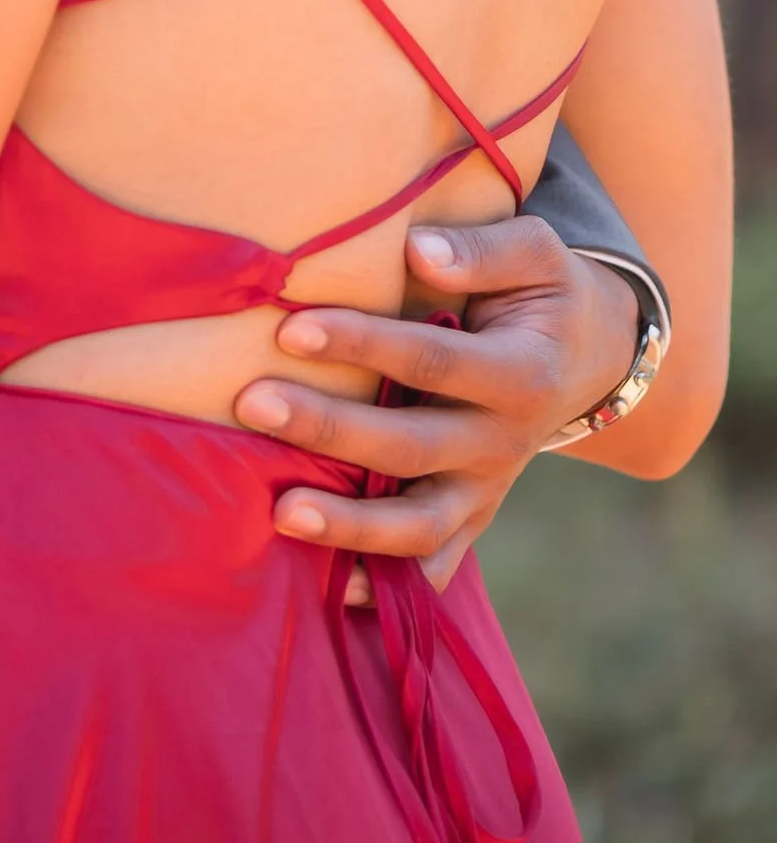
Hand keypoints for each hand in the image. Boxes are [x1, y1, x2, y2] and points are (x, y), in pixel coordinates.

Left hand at [232, 216, 640, 590]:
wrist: (589, 357)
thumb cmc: (542, 292)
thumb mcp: (536, 254)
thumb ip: (482, 251)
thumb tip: (419, 250)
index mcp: (521, 375)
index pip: (432, 362)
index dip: (363, 344)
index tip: (290, 329)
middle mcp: (505, 444)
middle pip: (412, 448)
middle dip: (330, 429)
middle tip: (253, 404)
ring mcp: (487, 491)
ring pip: (421, 527)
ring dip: (350, 527)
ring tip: (280, 514)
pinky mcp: (472, 517)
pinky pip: (433, 567)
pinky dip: (387, 589)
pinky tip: (330, 592)